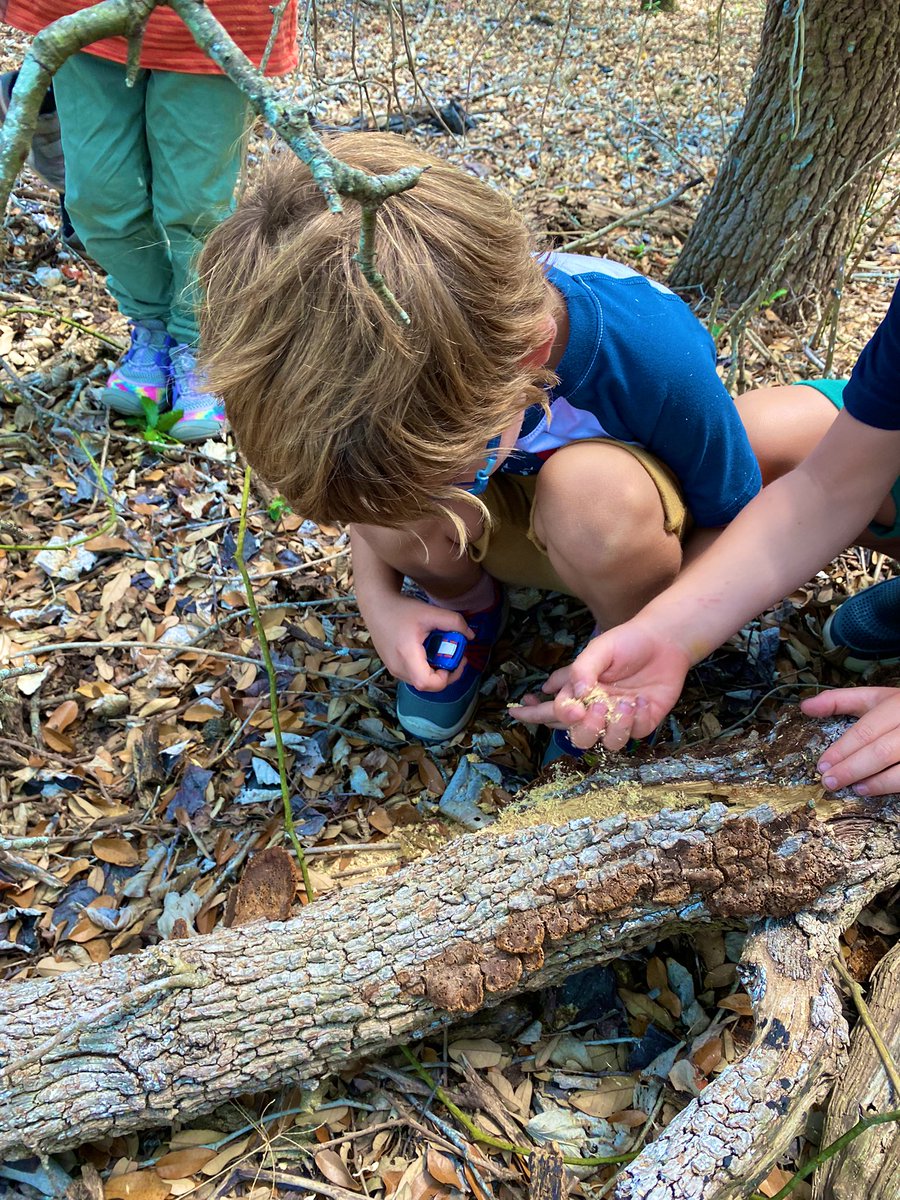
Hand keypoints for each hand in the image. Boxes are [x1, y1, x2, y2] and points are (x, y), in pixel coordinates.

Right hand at [366, 595, 472, 690]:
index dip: (445, 678)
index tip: (454, 661)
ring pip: (420, 682)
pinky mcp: (392, 667)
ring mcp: (393, 670)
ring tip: (442, 652)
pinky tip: (430, 652)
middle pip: (426, 685)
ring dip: (436, 672)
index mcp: (406, 655)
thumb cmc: (402, 609)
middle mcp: (398, 667)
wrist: (377, 607)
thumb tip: (471, 636)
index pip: (426, 683)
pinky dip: (426, 668)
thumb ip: (454, 622)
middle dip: (446, 674)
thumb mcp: (431, 612)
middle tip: (456, 656)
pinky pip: (414, 676)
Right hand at [509, 621, 691, 750]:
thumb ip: (582, 670)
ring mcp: (617, 719)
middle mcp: (595, 709)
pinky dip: (633, 720)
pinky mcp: (641, 724)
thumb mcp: (599, 649)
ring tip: (620, 702)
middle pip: (575, 734)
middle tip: (584, 708)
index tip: (517, 712)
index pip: (551, 709)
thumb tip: (573, 695)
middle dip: (577, 726)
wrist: (664, 641)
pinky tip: (639, 700)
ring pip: (603, 742)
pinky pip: (631, 735)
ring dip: (608, 726)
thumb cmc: (627, 642)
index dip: (533, 714)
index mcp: (578, 692)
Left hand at [802, 687, 899, 795]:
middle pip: (881, 751)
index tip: (822, 764)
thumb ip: (838, 701)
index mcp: (896, 706)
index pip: (866, 731)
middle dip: (852, 768)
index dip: (842, 750)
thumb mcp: (873, 697)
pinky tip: (871, 789)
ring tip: (851, 787)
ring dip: (874, 782)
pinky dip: (890, 786)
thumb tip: (804, 706)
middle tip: (829, 781)